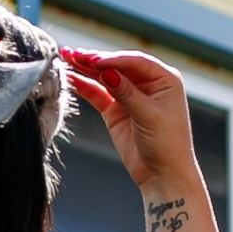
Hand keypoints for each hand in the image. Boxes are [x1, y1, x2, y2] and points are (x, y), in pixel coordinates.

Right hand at [62, 47, 231, 231]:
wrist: (163, 176)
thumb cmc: (167, 145)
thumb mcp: (148, 115)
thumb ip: (126, 92)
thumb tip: (106, 71)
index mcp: (164, 79)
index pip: (135, 61)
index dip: (113, 59)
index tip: (93, 60)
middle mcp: (147, 83)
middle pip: (117, 65)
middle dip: (95, 60)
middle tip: (73, 54)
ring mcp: (130, 96)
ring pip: (105, 77)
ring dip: (85, 69)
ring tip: (65, 57)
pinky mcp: (116, 110)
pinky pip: (98, 93)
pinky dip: (84, 86)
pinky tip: (70, 78)